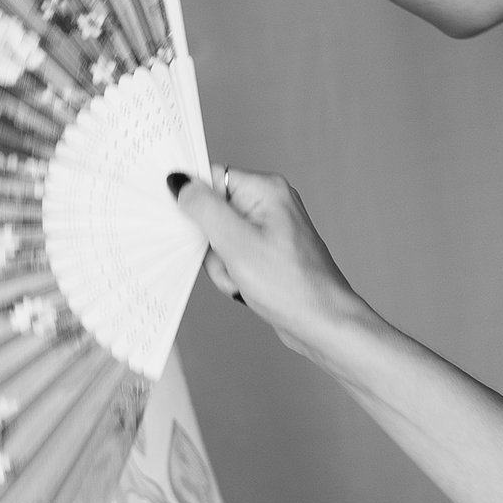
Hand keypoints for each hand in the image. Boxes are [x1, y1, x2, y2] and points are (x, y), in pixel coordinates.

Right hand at [170, 166, 365, 357]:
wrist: (322, 323)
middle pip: (213, 211)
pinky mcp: (268, 251)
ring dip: (222, 264)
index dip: (196, 204)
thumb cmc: (291, 286)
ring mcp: (269, 228)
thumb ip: (204, 208)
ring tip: (242, 279)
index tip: (195, 229)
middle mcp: (270, 203)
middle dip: (212, 244)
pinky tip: (247, 286)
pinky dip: (233, 273)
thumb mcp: (236, 243)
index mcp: (266, 189)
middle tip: (229, 262)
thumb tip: (180, 182)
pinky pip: (233, 255)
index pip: (210, 178)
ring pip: (219, 238)